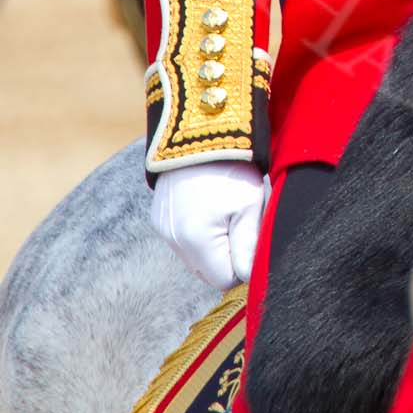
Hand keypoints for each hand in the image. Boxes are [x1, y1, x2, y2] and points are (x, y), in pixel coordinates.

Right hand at [150, 161, 267, 290]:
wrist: (198, 131)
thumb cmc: (229, 168)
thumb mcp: (248, 205)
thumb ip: (248, 248)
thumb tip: (250, 280)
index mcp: (197, 242)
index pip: (224, 280)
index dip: (242, 266)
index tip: (252, 241)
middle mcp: (174, 241)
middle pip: (208, 270)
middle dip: (227, 256)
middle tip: (241, 222)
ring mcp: (164, 229)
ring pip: (195, 255)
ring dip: (212, 244)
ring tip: (225, 210)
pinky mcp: (160, 217)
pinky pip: (182, 238)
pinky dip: (197, 231)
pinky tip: (208, 206)